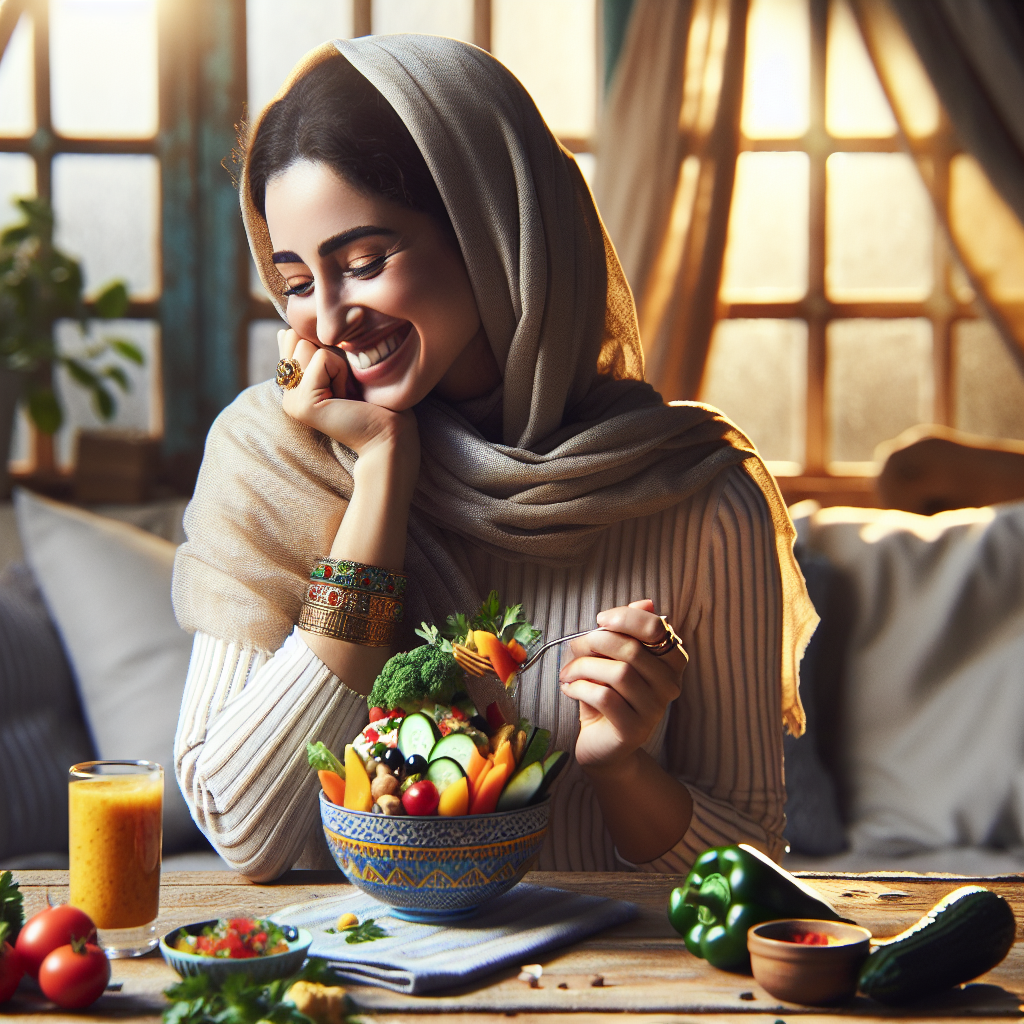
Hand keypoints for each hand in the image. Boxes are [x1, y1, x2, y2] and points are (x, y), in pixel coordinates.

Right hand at [277, 328, 418, 468]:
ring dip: (337, 364)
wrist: (388, 435)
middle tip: (346, 388)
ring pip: (307, 345)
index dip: (323, 348)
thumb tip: (285, 330)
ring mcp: (292, 401)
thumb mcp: (339, 369)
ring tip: (346, 393)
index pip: (292, 341)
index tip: (342, 378)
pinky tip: (346, 397)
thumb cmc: (374, 402)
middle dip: (330, 355)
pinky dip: (341, 372)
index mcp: (294, 388)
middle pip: (299, 338)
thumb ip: (312, 352)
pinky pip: (321, 358)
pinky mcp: (302, 403)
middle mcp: (288, 395)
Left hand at [559, 599, 686, 774]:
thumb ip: (627, 631)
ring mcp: (655, 710)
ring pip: (618, 673)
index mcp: (671, 662)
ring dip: (584, 666)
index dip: (626, 617)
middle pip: (632, 650)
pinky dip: (580, 687)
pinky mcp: (634, 730)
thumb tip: (647, 602)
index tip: (600, 620)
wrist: (602, 744)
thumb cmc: (607, 693)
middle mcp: (670, 685)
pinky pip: (605, 698)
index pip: (657, 628)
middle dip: (596, 642)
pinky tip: (569, 688)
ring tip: (568, 672)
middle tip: (574, 647)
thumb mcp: (614, 658)